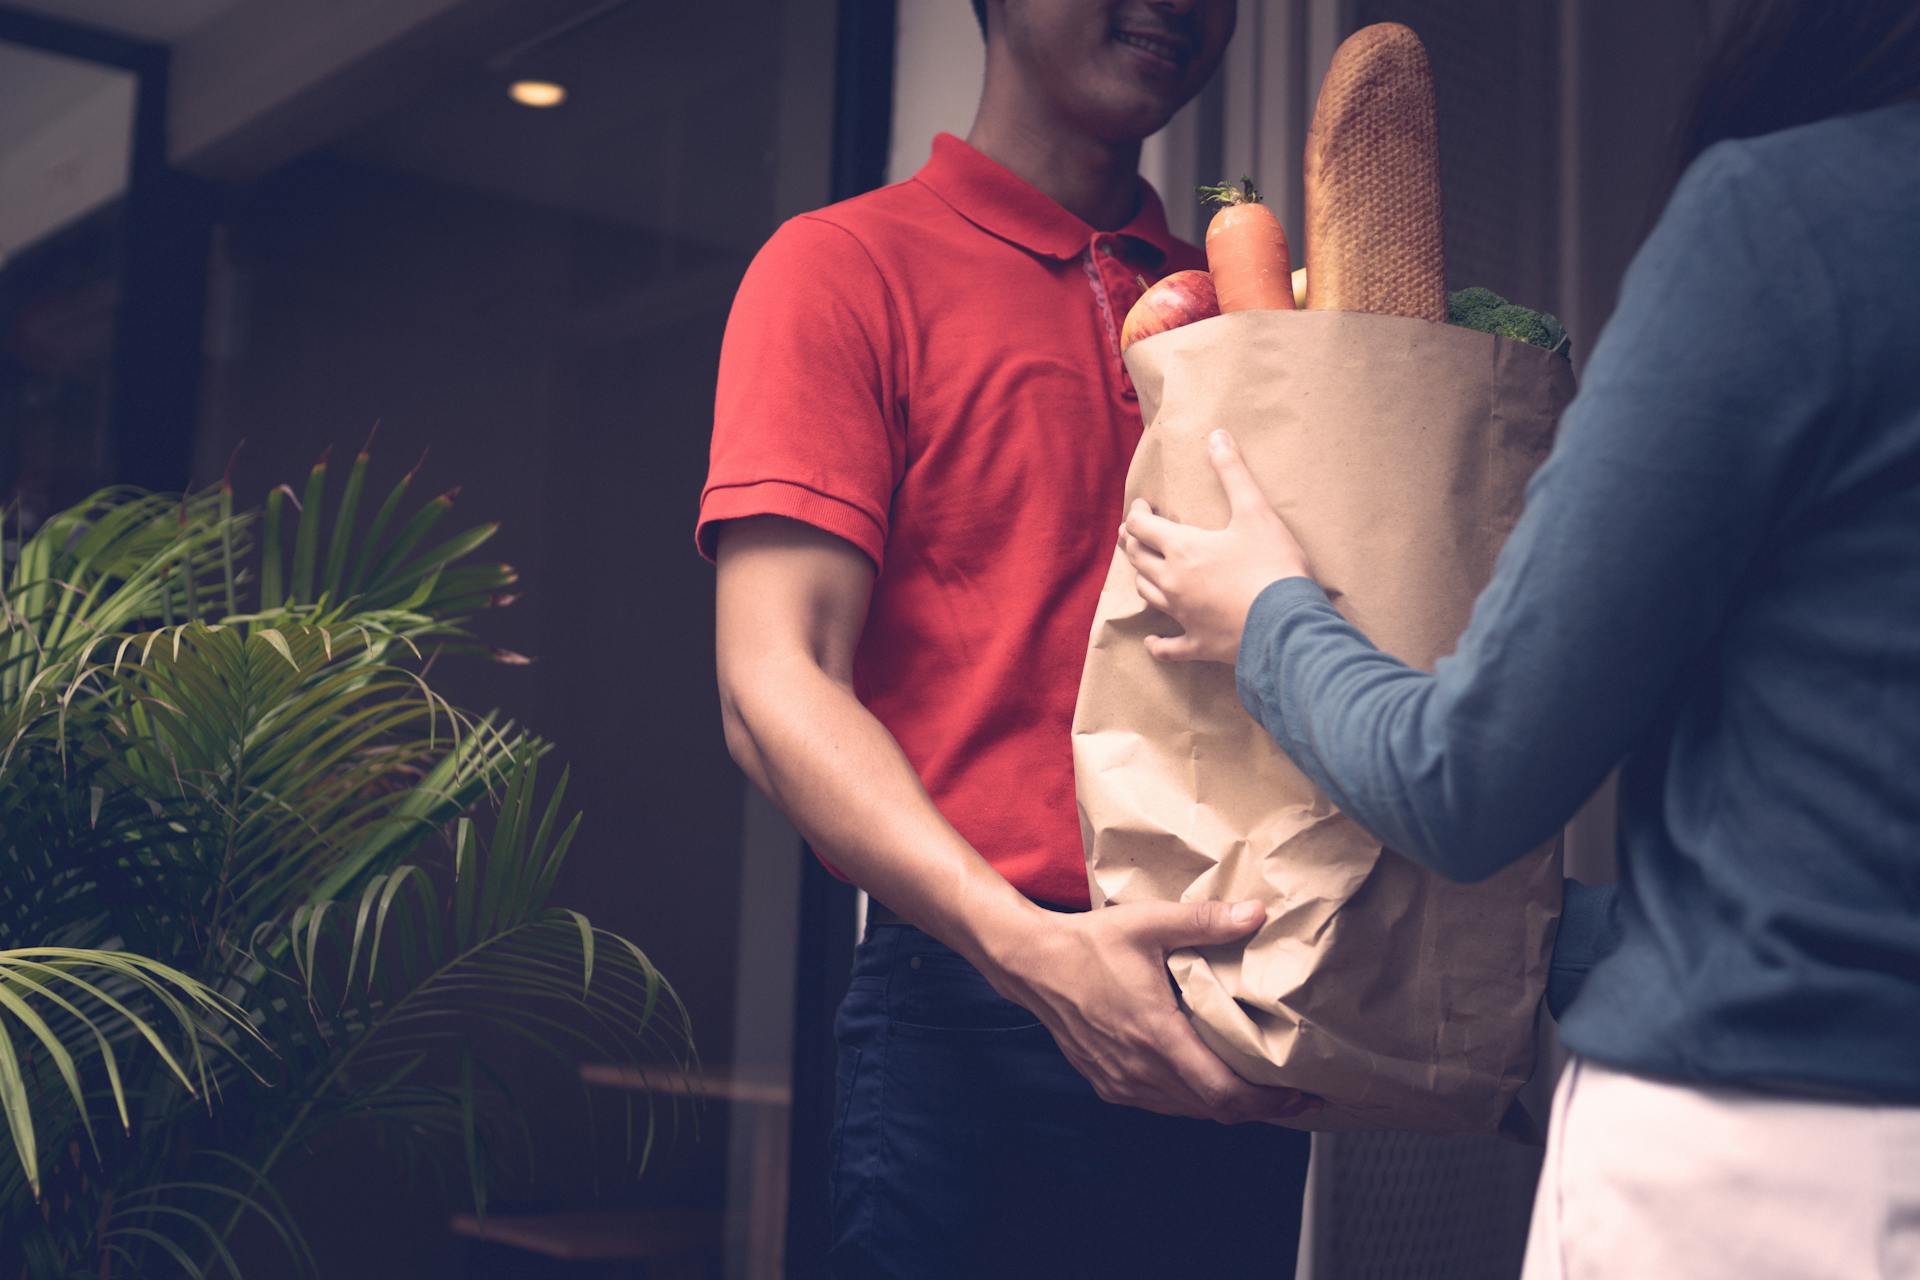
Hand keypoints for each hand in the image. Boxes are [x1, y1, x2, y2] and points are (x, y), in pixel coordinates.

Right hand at [982, 898, 1318, 1123]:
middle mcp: (1140, 1070)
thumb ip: (1205, 921)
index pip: (1223, 1093)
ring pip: (1187, 1111)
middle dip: (1259, 1107)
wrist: (1031, 963)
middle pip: (1213, 1110)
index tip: (1301, 1096)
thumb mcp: (1149, 923)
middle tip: (1294, 1094)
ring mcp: (1122, 1082)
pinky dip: (1192, 1099)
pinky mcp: (1108, 1083)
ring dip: (1225, 1105)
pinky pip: (1162, 1104)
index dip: (1268, 1102)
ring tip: (1258, 1088)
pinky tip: (1206, 1079)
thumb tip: (1256, 914)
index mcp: (1157, 1036)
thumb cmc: (1087, 943)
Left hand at [1119, 430, 1312, 663]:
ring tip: (1146, 568)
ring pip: (1147, 595)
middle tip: (1136, 533)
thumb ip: (1233, 473)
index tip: (1144, 506)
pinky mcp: (1199, 644)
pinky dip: (1158, 644)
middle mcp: (1173, 583)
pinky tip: (1152, 641)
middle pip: (1139, 560)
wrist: (1289, 624)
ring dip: (1143, 578)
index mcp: (1182, 549)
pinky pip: (1168, 647)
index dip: (1138, 513)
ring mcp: (1183, 616)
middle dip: (1134, 542)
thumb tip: (1216, 435)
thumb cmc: (1273, 565)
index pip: (1142, 528)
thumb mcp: (1256, 512)